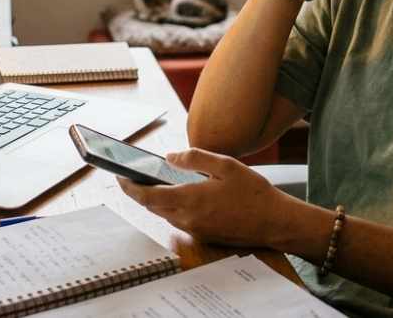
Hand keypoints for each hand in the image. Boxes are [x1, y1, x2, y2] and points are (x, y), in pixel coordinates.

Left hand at [117, 148, 294, 247]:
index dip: (129, 187)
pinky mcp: (204, 235)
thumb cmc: (253, 192)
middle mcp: (187, 218)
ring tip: (158, 182)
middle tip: (136, 175)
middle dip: (141, 191)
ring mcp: (195, 230)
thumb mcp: (226, 166)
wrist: (273, 222)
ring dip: (158, 200)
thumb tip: (170, 157)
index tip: (119, 175)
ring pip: (166, 214)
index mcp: (189, 199)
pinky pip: (180, 220)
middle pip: (153, 206)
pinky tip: (184, 195)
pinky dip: (173, 207)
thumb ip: (195, 159)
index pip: (147, 196)